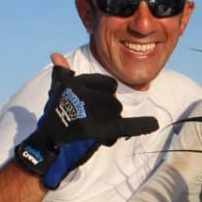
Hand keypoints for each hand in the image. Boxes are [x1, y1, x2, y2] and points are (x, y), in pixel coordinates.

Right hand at [15, 53, 159, 188]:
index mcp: (78, 83)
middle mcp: (85, 94)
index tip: (88, 109)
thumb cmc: (54, 118)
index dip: (102, 98)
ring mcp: (94, 112)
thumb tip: (55, 55)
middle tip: (87, 125)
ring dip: (109, 126)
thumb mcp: (57, 92)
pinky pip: (127, 125)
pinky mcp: (101, 130)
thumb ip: (62, 74)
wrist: (47, 146)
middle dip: (106, 114)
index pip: (109, 85)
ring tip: (89, 134)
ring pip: (118, 114)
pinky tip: (154, 123)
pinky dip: (142, 125)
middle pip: (114, 101)